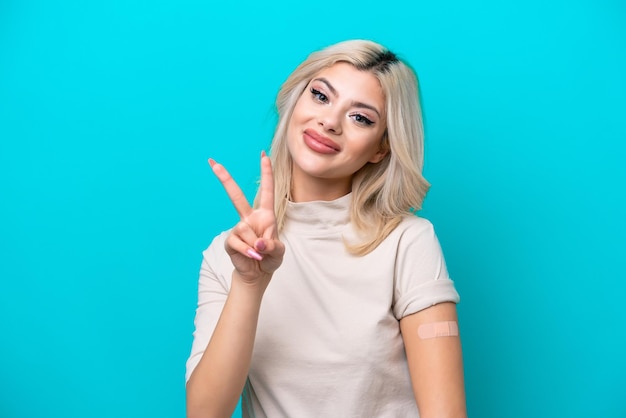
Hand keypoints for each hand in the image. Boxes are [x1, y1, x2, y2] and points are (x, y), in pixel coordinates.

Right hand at [209, 152, 284, 285]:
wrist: (258, 273)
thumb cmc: (270, 258)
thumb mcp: (279, 252)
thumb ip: (272, 246)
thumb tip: (259, 242)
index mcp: (265, 215)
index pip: (267, 191)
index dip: (266, 173)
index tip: (263, 155)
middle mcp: (250, 218)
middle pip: (236, 196)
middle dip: (224, 178)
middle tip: (212, 161)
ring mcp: (239, 228)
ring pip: (245, 229)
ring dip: (256, 244)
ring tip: (260, 253)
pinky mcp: (230, 240)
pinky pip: (238, 242)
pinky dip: (248, 251)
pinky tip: (252, 256)